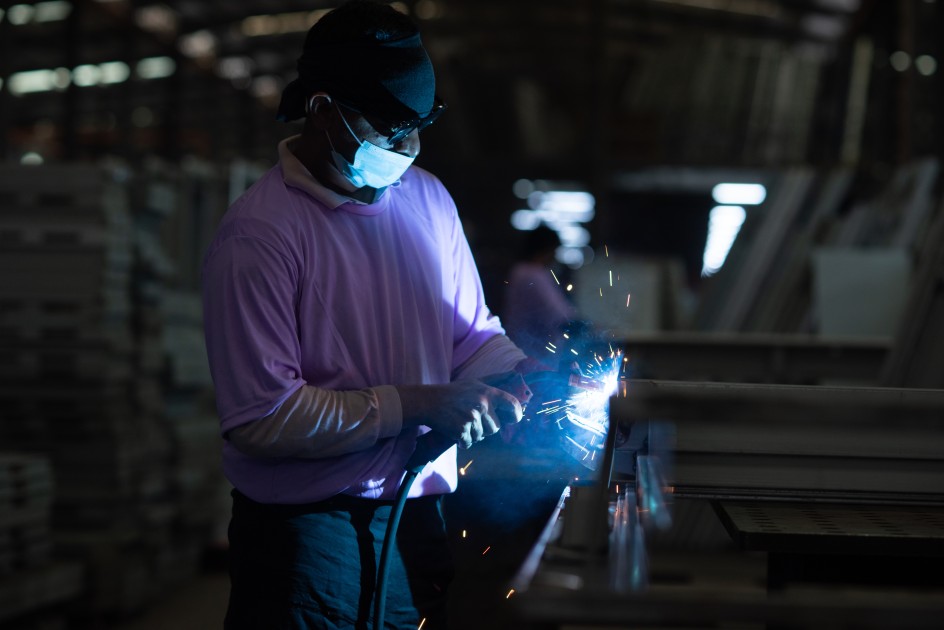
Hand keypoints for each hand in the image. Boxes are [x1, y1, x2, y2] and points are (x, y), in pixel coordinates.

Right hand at [398, 379, 523, 448]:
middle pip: (496, 428)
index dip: (516, 414)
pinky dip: (462, 440)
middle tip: (472, 419)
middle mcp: (482, 405)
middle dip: (485, 427)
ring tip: (462, 422)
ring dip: (473, 434)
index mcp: (487, 393)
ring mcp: (472, 418)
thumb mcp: (475, 381)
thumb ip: (495, 379)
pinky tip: (455, 430)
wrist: (428, 402)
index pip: (512, 404)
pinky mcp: (462, 430)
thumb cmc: (453, 392)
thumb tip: (515, 373)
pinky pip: (469, 443)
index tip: (514, 419)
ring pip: (482, 437)